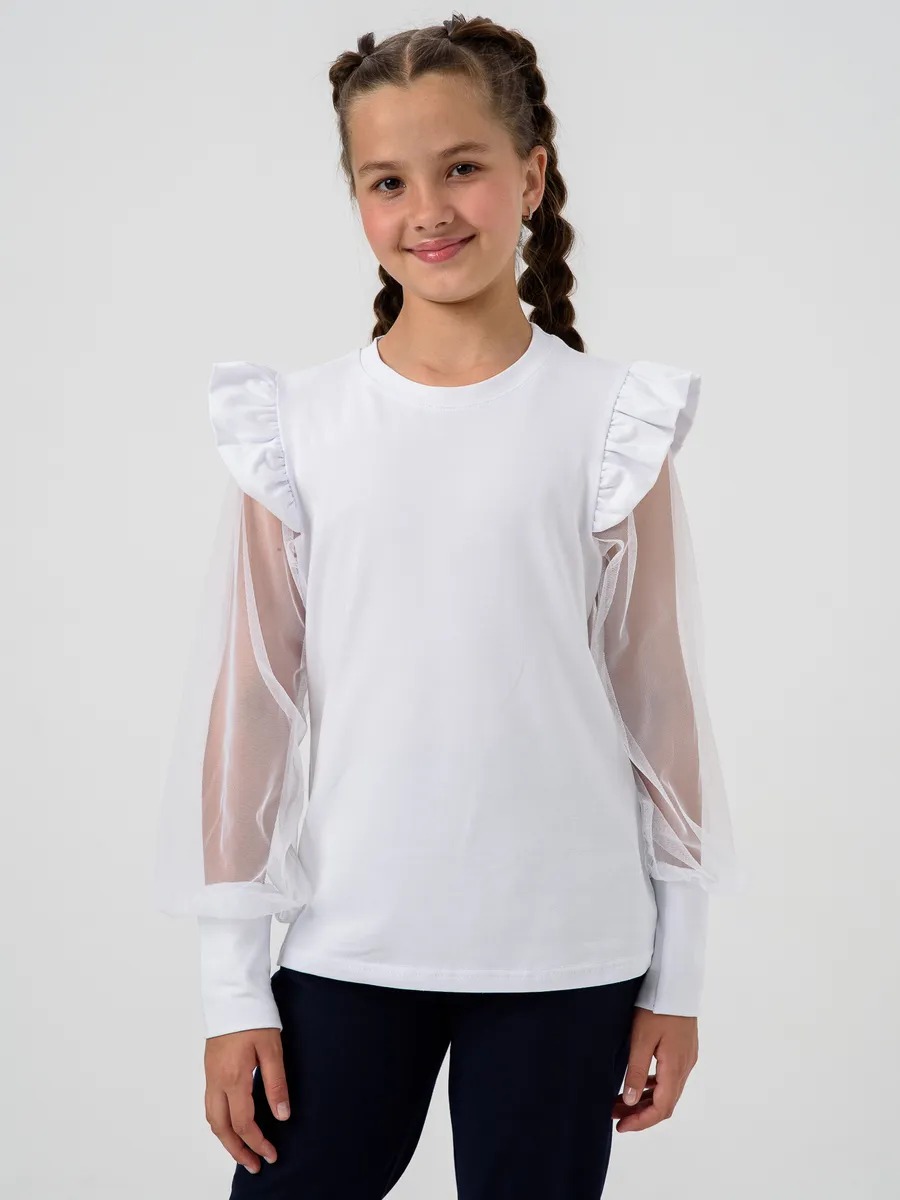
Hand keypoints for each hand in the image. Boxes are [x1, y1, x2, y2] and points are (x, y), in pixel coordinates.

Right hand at [204, 1028, 290, 1173]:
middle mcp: (217, 1082)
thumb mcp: (272, 1048)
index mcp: (234, 1078)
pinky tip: (232, 1124)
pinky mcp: (210, 1069)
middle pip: (222, 1129)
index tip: (271, 1155)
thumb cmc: (254, 1017)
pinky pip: (211, 1105)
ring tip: (243, 1151)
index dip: (257, 1143)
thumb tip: (282, 1115)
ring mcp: (211, 1076)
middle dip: (238, 1151)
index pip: (243, 1123)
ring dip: (227, 1139)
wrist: (231, 993)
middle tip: (255, 1165)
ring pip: (213, 1119)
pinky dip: (220, 1122)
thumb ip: (276, 1083)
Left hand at [611, 1007, 697, 1132]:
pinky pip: (669, 1076)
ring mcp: (687, 1058)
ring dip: (645, 1100)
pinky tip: (638, 1083)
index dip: (642, 1122)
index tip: (621, 1127)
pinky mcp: (684, 1049)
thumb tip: (630, 1101)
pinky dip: (653, 1085)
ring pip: (667, 1090)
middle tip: (615, 1116)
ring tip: (621, 1102)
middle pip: (665, 1103)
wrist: (676, 982)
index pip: (662, 1108)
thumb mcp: (641, 1038)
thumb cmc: (657, 1006)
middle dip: (640, 1114)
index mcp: (675, 1067)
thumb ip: (636, 1070)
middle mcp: (685, 1066)